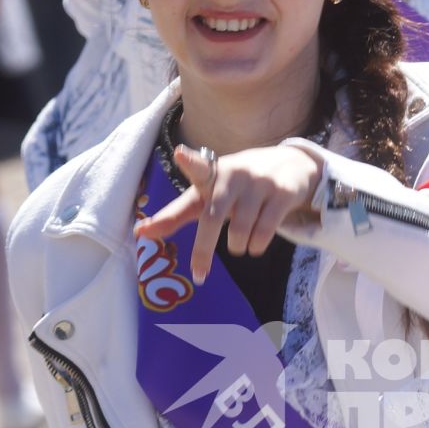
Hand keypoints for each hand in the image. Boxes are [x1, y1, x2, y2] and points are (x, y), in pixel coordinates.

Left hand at [134, 144, 322, 280]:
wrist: (290, 165)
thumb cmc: (235, 186)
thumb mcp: (206, 194)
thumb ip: (174, 214)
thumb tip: (138, 233)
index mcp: (211, 173)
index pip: (198, 166)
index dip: (189, 161)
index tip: (179, 154)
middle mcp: (234, 174)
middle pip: (214, 217)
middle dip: (203, 250)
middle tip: (199, 274)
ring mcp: (259, 183)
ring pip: (241, 230)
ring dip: (238, 247)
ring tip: (239, 245)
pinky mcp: (282, 193)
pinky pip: (265, 231)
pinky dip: (257, 246)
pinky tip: (255, 245)